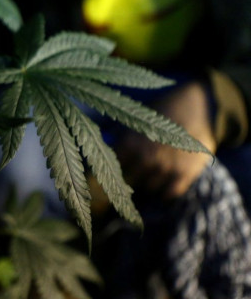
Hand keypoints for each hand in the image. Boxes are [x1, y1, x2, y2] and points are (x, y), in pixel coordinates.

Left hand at [116, 81, 215, 199]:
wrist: (198, 105)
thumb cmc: (161, 109)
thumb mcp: (135, 117)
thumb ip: (120, 137)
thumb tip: (100, 152)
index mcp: (129, 144)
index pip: (110, 168)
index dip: (109, 172)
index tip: (109, 175)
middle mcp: (145, 158)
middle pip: (129, 181)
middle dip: (129, 179)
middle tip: (133, 174)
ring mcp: (166, 168)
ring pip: (149, 188)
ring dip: (148, 183)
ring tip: (151, 173)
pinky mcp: (186, 174)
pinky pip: (170, 193)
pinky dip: (166, 190)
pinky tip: (165, 181)